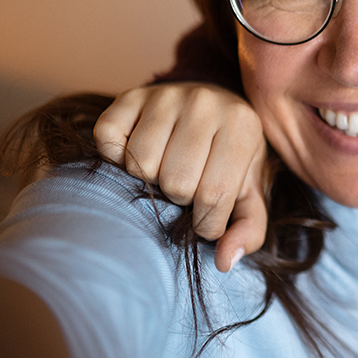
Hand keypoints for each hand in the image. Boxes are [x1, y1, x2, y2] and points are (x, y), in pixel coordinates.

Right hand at [94, 83, 266, 270]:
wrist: (210, 103)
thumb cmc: (229, 156)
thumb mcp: (249, 190)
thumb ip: (248, 228)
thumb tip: (224, 262)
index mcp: (241, 126)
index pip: (215, 195)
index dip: (207, 223)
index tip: (207, 220)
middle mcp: (204, 103)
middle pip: (176, 182)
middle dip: (180, 198)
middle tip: (186, 187)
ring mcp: (164, 95)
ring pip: (141, 165)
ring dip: (149, 180)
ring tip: (165, 169)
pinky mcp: (129, 96)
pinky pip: (108, 140)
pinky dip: (116, 157)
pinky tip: (138, 153)